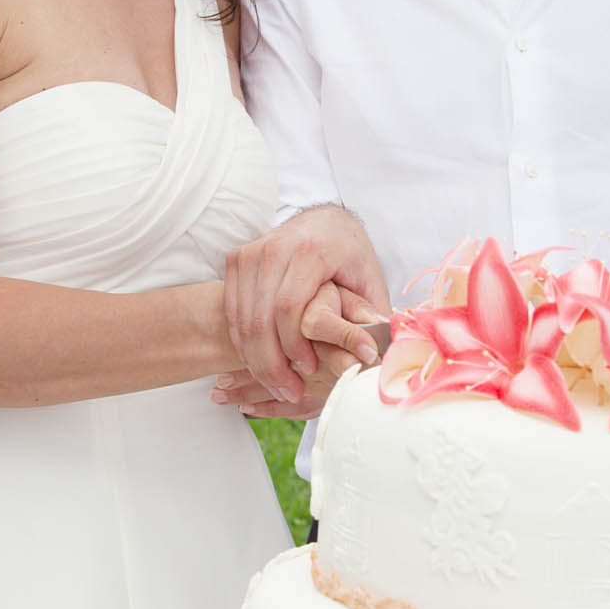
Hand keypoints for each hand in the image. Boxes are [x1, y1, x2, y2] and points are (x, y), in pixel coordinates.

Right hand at [224, 207, 388, 403]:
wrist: (324, 218)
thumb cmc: (350, 253)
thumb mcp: (370, 280)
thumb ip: (373, 317)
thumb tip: (376, 358)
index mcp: (309, 251)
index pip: (288, 307)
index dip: (294, 346)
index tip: (308, 370)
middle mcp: (274, 248)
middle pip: (260, 318)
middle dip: (271, 363)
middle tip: (288, 390)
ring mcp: (250, 253)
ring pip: (242, 319)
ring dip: (255, 359)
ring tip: (277, 384)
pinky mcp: (237, 259)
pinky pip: (233, 312)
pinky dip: (243, 343)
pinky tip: (261, 363)